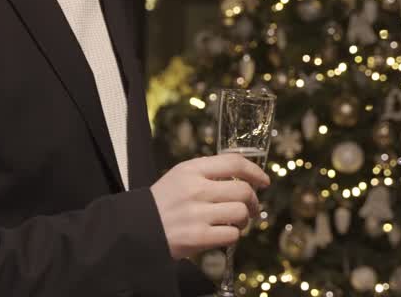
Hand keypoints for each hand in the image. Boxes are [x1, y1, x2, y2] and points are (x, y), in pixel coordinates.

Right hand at [150, 153, 270, 259]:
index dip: (255, 171)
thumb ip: (207, 172)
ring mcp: (197, 214)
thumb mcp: (179, 176)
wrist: (137, 228)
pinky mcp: (198, 237)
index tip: (264, 180)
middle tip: (252, 209)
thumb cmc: (162, 203)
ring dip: (243, 221)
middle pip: (244, 191)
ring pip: (241, 213)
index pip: (234, 163)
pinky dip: (232, 235)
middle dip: (254, 202)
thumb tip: (243, 177)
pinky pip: (232, 235)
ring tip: (234, 223)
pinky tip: (222, 233)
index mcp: (192, 170)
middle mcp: (196, 189)